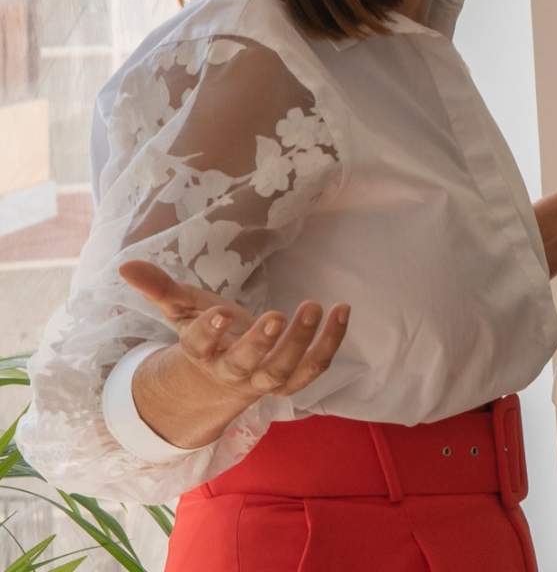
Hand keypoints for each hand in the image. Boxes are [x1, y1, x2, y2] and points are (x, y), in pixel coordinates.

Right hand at [118, 260, 349, 402]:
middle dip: (261, 344)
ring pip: (285, 371)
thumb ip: (160, 288)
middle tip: (276, 315)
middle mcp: (234, 370)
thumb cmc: (207, 335)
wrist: (222, 379)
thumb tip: (126, 266)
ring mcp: (265, 378)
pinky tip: (343, 310)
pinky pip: (315, 366)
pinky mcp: (292, 378)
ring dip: (303, 342)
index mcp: (202, 353)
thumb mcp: (183, 309)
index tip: (220, 314)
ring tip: (315, 305)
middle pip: (247, 366)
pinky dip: (331, 341)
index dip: (209, 333)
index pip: (200, 346)